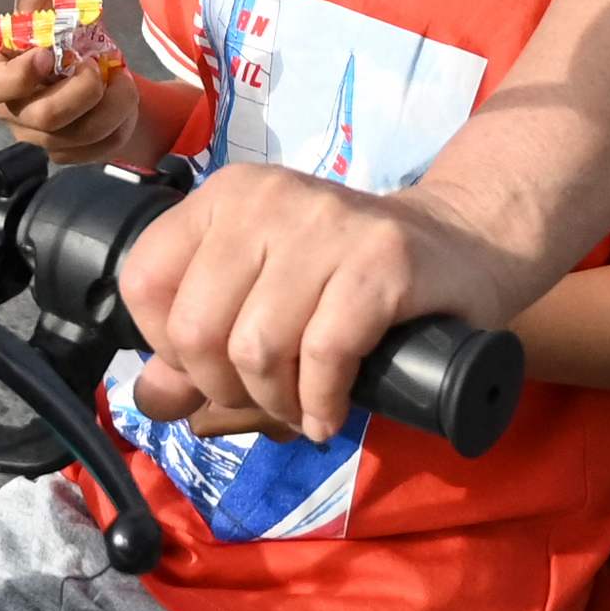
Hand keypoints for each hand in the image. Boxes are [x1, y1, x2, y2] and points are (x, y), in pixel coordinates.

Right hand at [0, 37, 140, 164]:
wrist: (96, 62)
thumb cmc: (62, 29)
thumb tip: (31, 9)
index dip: (17, 77)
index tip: (48, 55)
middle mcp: (12, 111)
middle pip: (43, 117)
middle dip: (83, 90)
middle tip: (98, 65)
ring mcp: (39, 137)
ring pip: (79, 135)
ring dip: (113, 104)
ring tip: (122, 78)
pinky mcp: (67, 153)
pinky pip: (98, 148)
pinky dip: (121, 123)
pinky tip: (122, 101)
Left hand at [118, 156, 535, 443]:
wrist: (464, 245)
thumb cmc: (351, 279)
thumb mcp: (265, 300)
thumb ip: (200, 349)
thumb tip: (149, 399)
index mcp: (225, 198)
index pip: (146, 281)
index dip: (168, 348)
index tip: (213, 368)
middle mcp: (266, 199)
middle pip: (197, 327)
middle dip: (225, 389)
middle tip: (267, 399)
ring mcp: (326, 223)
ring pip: (258, 347)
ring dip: (278, 403)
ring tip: (303, 406)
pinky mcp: (383, 259)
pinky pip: (324, 354)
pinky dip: (322, 402)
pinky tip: (331, 412)